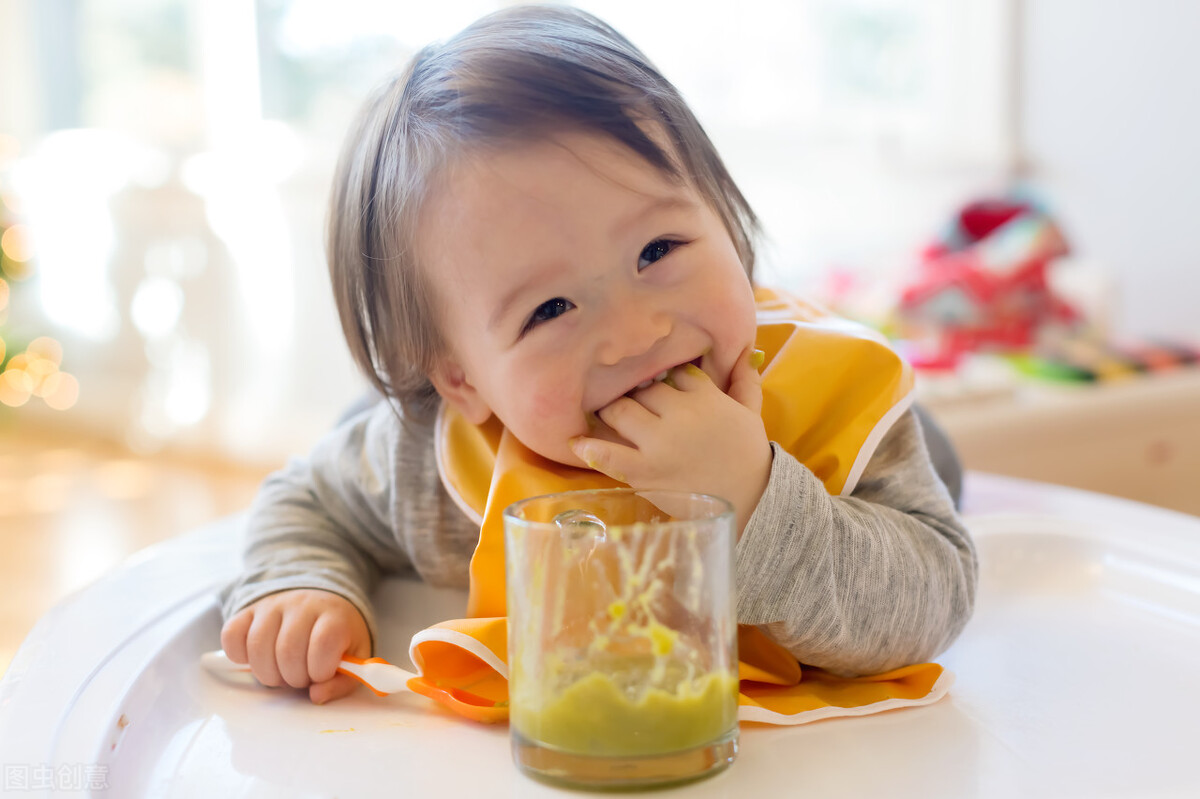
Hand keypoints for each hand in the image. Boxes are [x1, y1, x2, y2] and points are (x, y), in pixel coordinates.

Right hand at [220, 589, 371, 704]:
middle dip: (293, 678)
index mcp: (334, 616)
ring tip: (280, 673)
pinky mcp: (249, 610)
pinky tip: (257, 660)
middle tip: (300, 678)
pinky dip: (238, 655)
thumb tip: (317, 696)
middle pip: (287, 650)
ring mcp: (273, 605)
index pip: (324, 643)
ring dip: (267, 673)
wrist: (323, 603)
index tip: (321, 674)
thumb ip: (342, 682)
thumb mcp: (354, 658)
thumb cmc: (338, 637)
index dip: (320, 670)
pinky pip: (231, 634)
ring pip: (257, 645)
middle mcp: (303, 605)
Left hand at [570, 345, 771, 535]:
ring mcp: (658, 443)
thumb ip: (745, 379)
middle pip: (643, 390)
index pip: (673, 373)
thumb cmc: (748, 454)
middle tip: (632, 402)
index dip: (665, 379)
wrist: (751, 500)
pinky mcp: (644, 471)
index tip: (661, 385)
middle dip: (637, 394)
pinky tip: (576, 442)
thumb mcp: (752, 412)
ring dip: (612, 412)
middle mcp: (679, 414)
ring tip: (609, 417)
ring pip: (620, 411)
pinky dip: (589, 448)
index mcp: (705, 396)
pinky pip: (608, 455)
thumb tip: (747, 350)